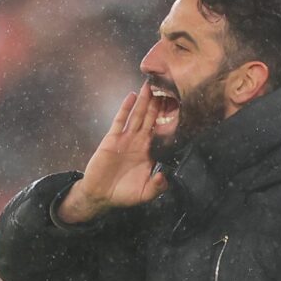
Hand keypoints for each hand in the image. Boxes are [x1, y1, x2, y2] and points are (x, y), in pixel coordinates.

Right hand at [56, 82, 169, 222]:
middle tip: (168, 85)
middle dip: (158, 103)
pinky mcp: (111, 138)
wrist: (100, 195)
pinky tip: (132, 96)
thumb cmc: (123, 194)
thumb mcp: (145, 193)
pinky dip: (125, 108)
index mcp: (149, 152)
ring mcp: (125, 139)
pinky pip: (120, 120)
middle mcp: (139, 142)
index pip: (162, 131)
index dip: (169, 119)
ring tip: (151, 85)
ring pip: (137, 115)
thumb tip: (165, 176)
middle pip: (151, 118)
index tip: (179, 105)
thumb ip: (158, 186)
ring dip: (144, 101)